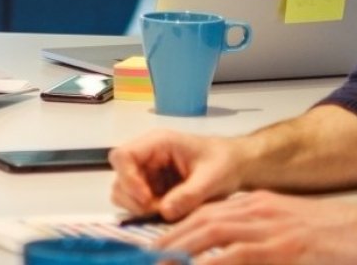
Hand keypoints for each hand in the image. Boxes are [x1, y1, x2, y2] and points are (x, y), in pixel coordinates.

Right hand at [109, 129, 248, 220]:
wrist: (236, 166)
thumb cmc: (225, 163)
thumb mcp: (212, 178)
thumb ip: (189, 194)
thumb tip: (164, 212)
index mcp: (157, 143)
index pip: (123, 156)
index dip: (128, 179)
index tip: (147, 200)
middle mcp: (146, 157)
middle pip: (120, 178)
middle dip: (134, 200)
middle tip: (159, 212)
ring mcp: (147, 173)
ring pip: (124, 193)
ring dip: (139, 208)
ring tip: (166, 213)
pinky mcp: (151, 188)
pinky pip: (138, 203)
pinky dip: (148, 213)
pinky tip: (169, 213)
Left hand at [156, 191, 356, 264]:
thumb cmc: (334, 236)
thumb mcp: (286, 228)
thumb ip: (256, 237)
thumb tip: (225, 254)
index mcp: (256, 206)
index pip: (205, 214)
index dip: (177, 231)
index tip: (154, 247)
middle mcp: (258, 213)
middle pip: (201, 224)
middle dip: (170, 243)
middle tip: (147, 259)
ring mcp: (271, 232)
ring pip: (215, 240)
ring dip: (185, 254)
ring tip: (161, 263)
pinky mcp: (285, 250)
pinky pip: (241, 258)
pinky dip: (217, 263)